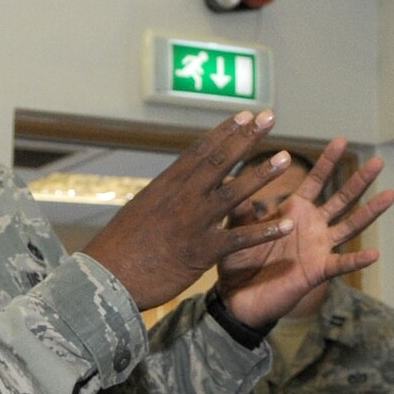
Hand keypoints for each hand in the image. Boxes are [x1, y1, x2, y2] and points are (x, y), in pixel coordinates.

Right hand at [83, 111, 300, 311]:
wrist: (106, 279)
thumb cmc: (121, 246)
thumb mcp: (142, 210)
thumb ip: (167, 195)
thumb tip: (182, 181)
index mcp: (166, 186)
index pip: (200, 151)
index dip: (225, 131)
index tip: (245, 114)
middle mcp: (181, 198)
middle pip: (220, 161)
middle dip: (247, 138)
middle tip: (270, 116)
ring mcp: (192, 223)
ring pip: (234, 194)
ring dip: (262, 175)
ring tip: (287, 158)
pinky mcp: (201, 252)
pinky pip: (239, 238)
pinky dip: (264, 231)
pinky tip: (288, 225)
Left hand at [214, 136, 393, 327]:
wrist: (237, 297)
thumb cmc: (237, 261)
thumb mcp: (238, 228)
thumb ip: (242, 205)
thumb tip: (231, 175)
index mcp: (295, 211)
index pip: (316, 181)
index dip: (328, 161)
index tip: (341, 140)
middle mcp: (312, 226)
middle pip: (342, 199)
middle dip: (360, 181)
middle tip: (379, 162)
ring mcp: (318, 247)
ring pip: (350, 226)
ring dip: (370, 212)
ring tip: (390, 195)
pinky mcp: (317, 271)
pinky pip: (341, 264)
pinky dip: (357, 260)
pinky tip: (374, 254)